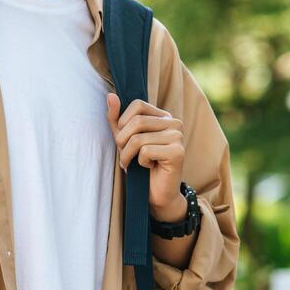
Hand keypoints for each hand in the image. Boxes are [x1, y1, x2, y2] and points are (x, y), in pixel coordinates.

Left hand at [105, 92, 186, 218]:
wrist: (157, 194)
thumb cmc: (141, 166)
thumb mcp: (124, 139)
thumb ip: (116, 119)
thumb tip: (111, 95)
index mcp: (163, 116)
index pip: (138, 104)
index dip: (123, 122)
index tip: (123, 140)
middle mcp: (174, 122)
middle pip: (137, 122)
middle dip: (123, 141)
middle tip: (125, 156)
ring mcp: (178, 136)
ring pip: (139, 138)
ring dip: (128, 155)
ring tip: (133, 164)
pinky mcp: (178, 152)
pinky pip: (146, 151)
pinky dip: (140, 163)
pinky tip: (149, 168)